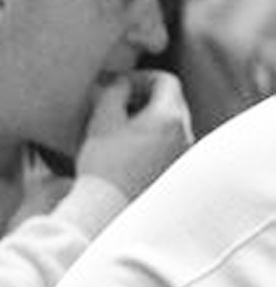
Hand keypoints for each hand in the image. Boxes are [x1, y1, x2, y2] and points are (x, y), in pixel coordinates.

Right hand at [73, 71, 189, 198]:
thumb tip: (121, 83)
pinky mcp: (174, 173)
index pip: (166, 81)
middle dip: (144, 97)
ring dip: (147, 119)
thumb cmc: (104, 164)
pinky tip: (126, 151)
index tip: (117, 86)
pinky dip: (151, 139)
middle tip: (115, 103)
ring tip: (118, 129)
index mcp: (169, 117)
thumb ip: (113, 92)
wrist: (109, 208)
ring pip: (170, 125)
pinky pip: (169, 145)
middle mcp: (185, 135)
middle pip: (171, 102)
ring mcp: (182, 156)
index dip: (140, 78)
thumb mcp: (101, 121)